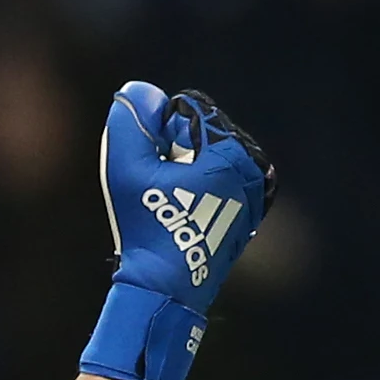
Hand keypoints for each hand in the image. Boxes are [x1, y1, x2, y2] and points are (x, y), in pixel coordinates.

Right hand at [79, 81, 275, 379]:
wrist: (166, 290)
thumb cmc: (145, 230)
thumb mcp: (126, 170)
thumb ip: (129, 121)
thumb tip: (139, 90)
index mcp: (232, 153)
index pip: (190, 112)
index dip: (157, 133)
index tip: (151, 170)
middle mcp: (253, 171)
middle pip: (203, 136)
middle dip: (173, 153)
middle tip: (156, 190)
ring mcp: (254, 196)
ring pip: (209, 162)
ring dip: (183, 173)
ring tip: (167, 206)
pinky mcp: (248, 218)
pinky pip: (219, 186)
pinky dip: (197, 193)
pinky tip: (180, 218)